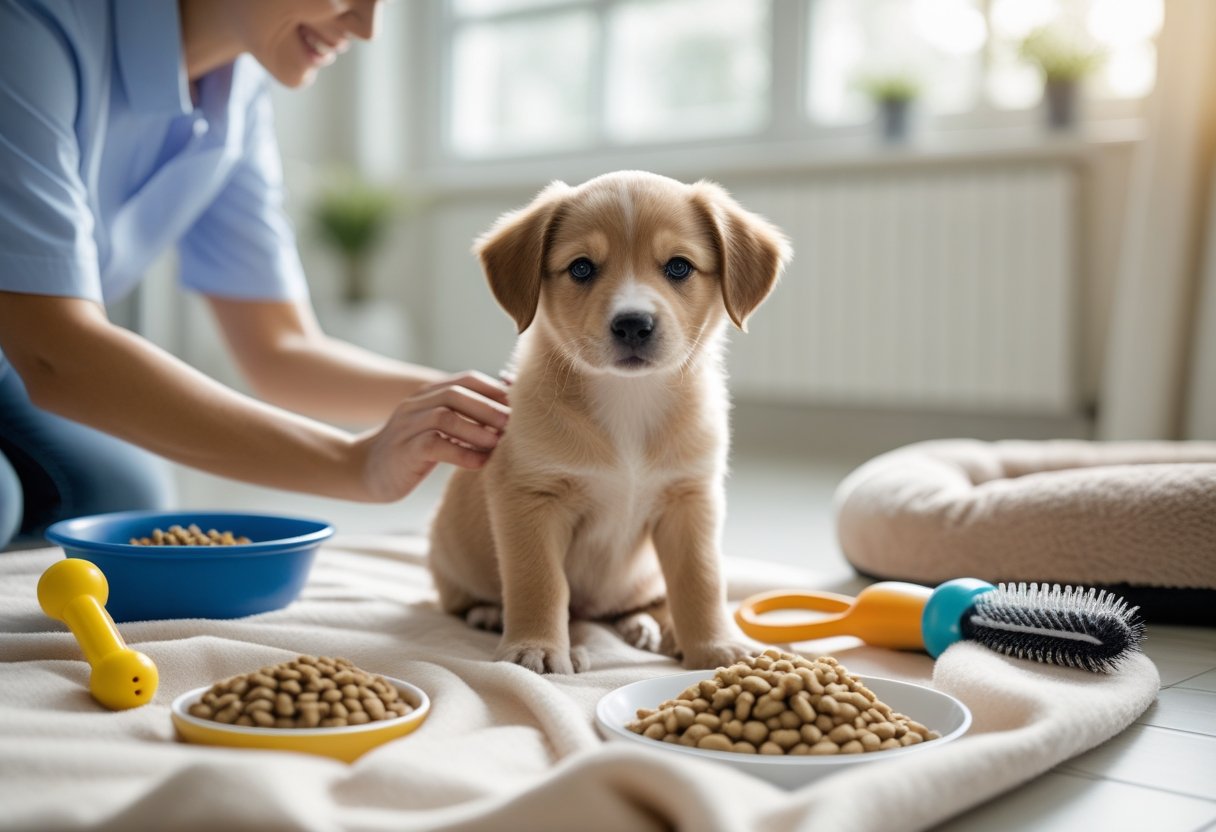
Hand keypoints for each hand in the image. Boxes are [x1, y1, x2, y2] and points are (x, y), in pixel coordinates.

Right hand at [355, 370, 509, 501]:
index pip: (467, 380)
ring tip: (499, 444)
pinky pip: (433, 446)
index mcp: (428, 394)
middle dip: (489, 407)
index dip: (495, 390)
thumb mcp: (438, 430)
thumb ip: (465, 419)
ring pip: (445, 417)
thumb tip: (510, 418)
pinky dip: (461, 453)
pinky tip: (479, 463)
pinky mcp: (403, 451)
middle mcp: (416, 404)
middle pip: (457, 393)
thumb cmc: (412, 451)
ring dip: (477, 429)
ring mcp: (407, 426)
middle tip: (514, 424)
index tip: (520, 406)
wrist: (365, 470)